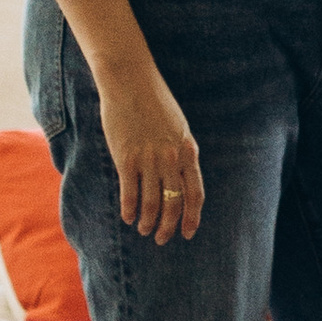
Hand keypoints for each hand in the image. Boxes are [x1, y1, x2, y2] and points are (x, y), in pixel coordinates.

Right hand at [98, 66, 202, 244]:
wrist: (130, 81)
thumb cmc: (154, 103)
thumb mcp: (177, 127)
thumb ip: (179, 153)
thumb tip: (177, 180)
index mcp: (188, 150)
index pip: (195, 194)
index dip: (192, 217)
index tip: (187, 233)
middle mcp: (171, 158)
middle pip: (174, 204)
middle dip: (168, 227)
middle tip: (162, 239)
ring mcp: (149, 159)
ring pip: (152, 203)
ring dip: (148, 222)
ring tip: (144, 230)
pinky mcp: (126, 158)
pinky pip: (130, 193)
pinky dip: (129, 210)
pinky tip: (128, 217)